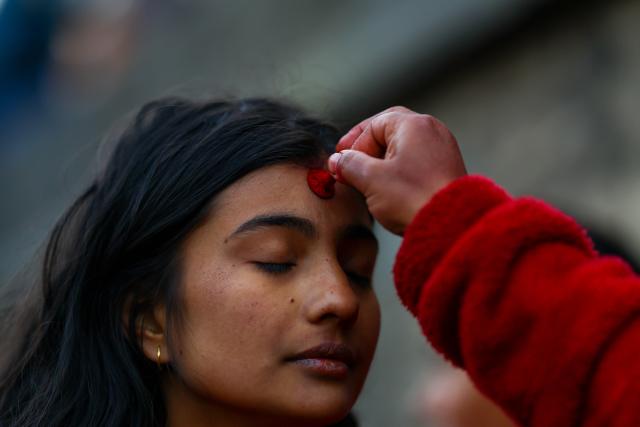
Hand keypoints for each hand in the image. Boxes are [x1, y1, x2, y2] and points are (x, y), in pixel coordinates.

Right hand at [328, 106, 466, 234]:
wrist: (452, 226)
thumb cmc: (415, 199)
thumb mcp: (371, 179)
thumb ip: (350, 165)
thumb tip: (338, 161)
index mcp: (414, 125)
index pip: (373, 124)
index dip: (353, 144)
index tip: (341, 163)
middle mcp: (432, 131)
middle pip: (390, 131)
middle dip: (367, 148)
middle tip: (351, 163)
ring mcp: (442, 150)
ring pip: (404, 147)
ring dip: (382, 160)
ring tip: (367, 180)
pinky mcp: (446, 169)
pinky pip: (417, 161)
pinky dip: (399, 170)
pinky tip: (389, 188)